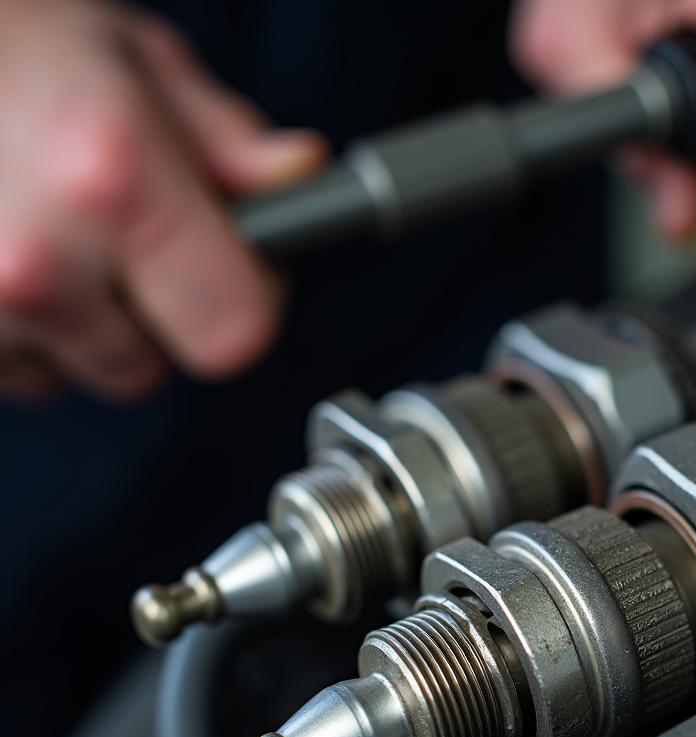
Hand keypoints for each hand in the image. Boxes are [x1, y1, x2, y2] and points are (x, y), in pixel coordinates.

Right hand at [0, 0, 326, 402]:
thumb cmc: (10, 40)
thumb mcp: (134, 62)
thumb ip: (230, 139)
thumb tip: (302, 177)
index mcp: (113, 184)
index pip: (234, 335)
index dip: (246, 305)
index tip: (238, 274)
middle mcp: (40, 259)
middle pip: (150, 369)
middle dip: (157, 319)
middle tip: (127, 242)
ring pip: (79, 372)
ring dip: (86, 327)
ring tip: (57, 236)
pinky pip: (20, 372)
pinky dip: (29, 331)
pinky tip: (13, 255)